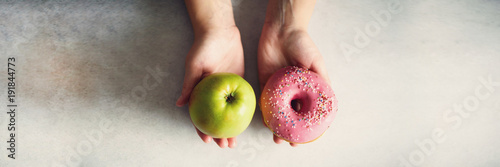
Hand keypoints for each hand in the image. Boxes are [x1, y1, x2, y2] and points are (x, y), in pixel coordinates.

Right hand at [176, 26, 243, 147]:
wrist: (220, 31)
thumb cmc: (203, 47)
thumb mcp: (194, 66)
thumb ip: (189, 85)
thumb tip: (179, 104)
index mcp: (200, 92)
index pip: (200, 115)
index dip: (202, 129)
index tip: (208, 140)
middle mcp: (213, 93)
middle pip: (216, 118)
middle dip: (220, 134)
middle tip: (226, 145)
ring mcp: (226, 89)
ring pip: (229, 113)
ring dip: (231, 128)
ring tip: (235, 141)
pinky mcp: (238, 82)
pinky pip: (241, 100)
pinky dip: (242, 113)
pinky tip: (246, 124)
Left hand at [257, 25, 329, 146]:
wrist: (282, 30)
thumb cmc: (303, 45)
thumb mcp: (317, 64)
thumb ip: (323, 82)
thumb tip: (329, 101)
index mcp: (306, 88)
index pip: (306, 111)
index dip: (307, 125)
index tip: (306, 137)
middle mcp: (292, 90)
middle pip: (291, 114)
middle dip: (289, 129)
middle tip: (288, 140)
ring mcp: (278, 88)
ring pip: (277, 111)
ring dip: (276, 125)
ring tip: (277, 137)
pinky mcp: (264, 82)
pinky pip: (264, 100)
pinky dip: (265, 112)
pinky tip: (266, 122)